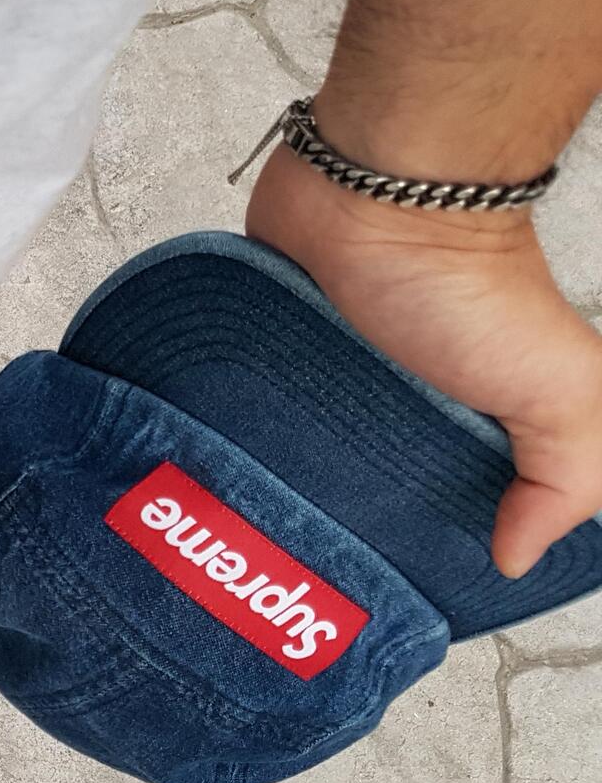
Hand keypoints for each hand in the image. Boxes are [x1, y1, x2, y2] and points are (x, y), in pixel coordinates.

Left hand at [246, 144, 601, 577]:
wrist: (370, 194)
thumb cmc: (467, 282)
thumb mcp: (558, 388)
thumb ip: (568, 474)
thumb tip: (517, 555)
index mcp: (474, 421)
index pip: (454, 503)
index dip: (433, 547)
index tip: (398, 588)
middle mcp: (398, 403)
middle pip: (366, 491)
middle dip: (343, 531)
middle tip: (308, 578)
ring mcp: (327, 378)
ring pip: (298, 458)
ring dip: (280, 490)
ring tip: (248, 543)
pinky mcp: (267, 350)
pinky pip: (244, 407)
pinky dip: (233, 437)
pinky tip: (216, 480)